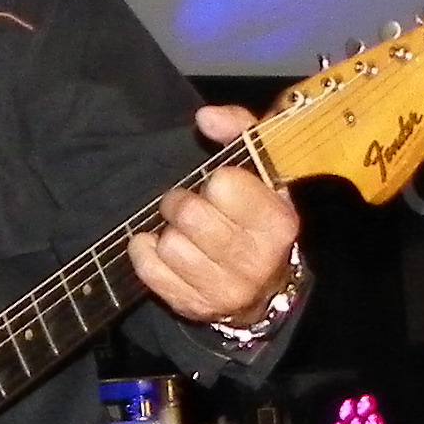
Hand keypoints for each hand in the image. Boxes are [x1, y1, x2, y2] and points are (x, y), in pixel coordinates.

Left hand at [130, 103, 301, 327]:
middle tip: (188, 206)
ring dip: (169, 232)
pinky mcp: (195, 306)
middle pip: (189, 215)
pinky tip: (159, 246)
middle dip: (181, 203)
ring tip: (184, 233)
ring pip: (169, 245)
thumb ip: (239, 130)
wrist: (263, 288)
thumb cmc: (256, 218)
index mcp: (277, 222)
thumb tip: (206, 117)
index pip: (223, 184)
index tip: (221, 188)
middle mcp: (255, 260)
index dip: (217, 180)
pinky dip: (146, 253)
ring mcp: (225, 289)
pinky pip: (150, 271)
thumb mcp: (262, 170)